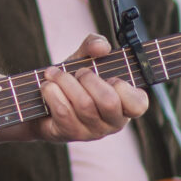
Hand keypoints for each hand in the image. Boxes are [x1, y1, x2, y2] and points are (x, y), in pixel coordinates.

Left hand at [31, 33, 148, 142]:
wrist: (43, 101)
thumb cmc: (74, 80)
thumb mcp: (85, 59)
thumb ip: (95, 46)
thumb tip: (101, 47)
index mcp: (126, 105)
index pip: (138, 104)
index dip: (123, 87)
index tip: (110, 77)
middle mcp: (113, 122)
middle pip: (108, 101)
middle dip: (89, 79)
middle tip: (78, 72)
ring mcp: (93, 132)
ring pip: (84, 105)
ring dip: (65, 82)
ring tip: (54, 74)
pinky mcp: (71, 134)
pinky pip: (63, 112)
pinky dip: (52, 93)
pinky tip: (47, 86)